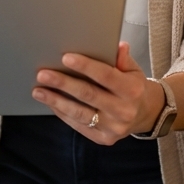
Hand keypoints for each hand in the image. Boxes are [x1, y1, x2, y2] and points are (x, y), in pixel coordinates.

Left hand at [31, 42, 164, 144]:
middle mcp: (124, 111)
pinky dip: (62, 113)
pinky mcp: (103, 139)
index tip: (65, 58)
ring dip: (56, 101)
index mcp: (132, 90)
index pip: (106, 76)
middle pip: (88, 95)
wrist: (145, 114)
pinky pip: (78, 125)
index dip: (86, 66)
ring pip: (79, 113)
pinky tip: (50, 102)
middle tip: (43, 74)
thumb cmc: (133, 87)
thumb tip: (118, 45)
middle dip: (63, 84)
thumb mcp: (133, 70)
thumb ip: (123, 58)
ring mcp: (113, 128)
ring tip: (38, 91)